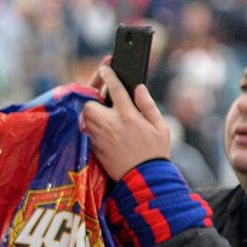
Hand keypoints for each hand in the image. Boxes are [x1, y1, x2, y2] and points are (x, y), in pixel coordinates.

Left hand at [80, 64, 170, 180]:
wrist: (143, 179)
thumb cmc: (155, 153)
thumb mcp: (160, 127)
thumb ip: (148, 105)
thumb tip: (139, 88)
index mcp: (128, 116)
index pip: (114, 88)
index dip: (108, 74)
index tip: (105, 67)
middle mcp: (110, 124)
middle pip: (89, 103)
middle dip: (93, 99)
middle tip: (103, 99)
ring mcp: (99, 137)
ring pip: (85, 117)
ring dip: (92, 113)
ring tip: (104, 114)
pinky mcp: (94, 148)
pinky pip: (88, 132)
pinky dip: (93, 127)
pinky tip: (104, 129)